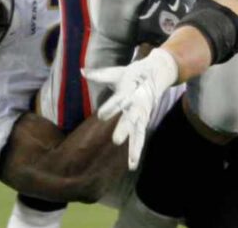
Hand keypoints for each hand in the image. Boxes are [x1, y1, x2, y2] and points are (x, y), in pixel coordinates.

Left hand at [84, 48, 178, 169]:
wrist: (157, 74)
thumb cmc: (132, 74)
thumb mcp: (117, 72)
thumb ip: (99, 75)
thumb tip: (81, 71)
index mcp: (129, 92)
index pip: (118, 100)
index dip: (111, 108)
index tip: (101, 116)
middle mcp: (136, 105)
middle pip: (130, 119)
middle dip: (124, 130)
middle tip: (116, 141)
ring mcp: (141, 115)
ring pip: (138, 133)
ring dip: (135, 147)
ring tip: (131, 162)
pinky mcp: (143, 122)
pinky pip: (139, 138)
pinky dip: (136, 151)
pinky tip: (132, 166)